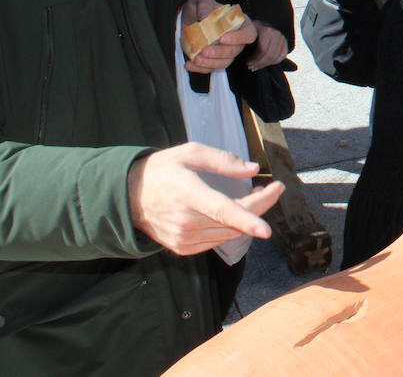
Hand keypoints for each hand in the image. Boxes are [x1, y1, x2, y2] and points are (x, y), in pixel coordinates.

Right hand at [127, 142, 283, 255]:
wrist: (127, 197)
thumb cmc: (161, 170)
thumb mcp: (189, 153)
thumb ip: (222, 161)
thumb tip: (253, 169)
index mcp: (187, 194)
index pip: (222, 211)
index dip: (247, 220)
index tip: (266, 230)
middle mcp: (185, 221)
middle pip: (233, 222)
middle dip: (260, 206)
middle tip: (275, 189)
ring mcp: (183, 238)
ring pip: (229, 234)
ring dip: (248, 217)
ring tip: (255, 195)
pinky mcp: (183, 248)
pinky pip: (217, 240)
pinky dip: (231, 227)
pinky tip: (235, 212)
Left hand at [180, 0, 256, 73]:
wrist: (189, 16)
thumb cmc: (200, 6)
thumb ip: (204, 4)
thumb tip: (204, 17)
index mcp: (239, 22)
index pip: (249, 33)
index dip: (239, 38)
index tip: (223, 38)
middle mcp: (235, 38)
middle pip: (236, 50)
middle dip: (220, 52)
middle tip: (205, 50)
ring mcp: (225, 50)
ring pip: (225, 62)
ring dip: (211, 63)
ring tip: (196, 59)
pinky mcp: (213, 59)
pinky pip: (211, 68)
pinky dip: (200, 69)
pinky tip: (190, 64)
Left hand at [247, 20, 289, 70]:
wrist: (260, 25)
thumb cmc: (250, 30)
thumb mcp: (245, 32)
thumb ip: (244, 40)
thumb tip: (239, 50)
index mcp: (266, 30)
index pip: (263, 49)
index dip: (255, 59)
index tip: (247, 63)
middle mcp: (276, 33)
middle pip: (270, 55)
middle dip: (259, 63)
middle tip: (251, 67)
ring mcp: (282, 38)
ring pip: (275, 58)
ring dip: (265, 64)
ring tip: (256, 66)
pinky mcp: (285, 43)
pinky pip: (281, 56)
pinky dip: (273, 62)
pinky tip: (264, 64)